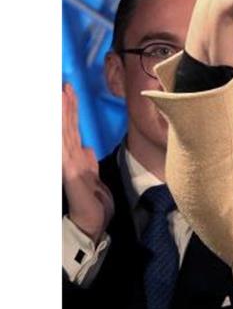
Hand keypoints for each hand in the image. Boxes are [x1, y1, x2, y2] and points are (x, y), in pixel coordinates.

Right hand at [62, 83, 113, 240]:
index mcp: (77, 158)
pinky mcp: (70, 171)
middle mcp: (70, 158)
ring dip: (64, 112)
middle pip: (68, 127)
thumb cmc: (93, 205)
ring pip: (64, 132)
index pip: (73, 130)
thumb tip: (86, 148)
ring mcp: (68, 164)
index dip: (71, 111)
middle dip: (66, 105)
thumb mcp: (95, 179)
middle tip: (64, 84)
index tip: (69, 92)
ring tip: (61, 93)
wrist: (92, 224)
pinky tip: (61, 120)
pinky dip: (62, 132)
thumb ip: (89, 163)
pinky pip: (65, 147)